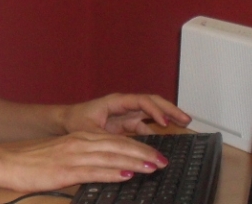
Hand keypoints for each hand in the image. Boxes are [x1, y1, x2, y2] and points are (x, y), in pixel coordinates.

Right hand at [0, 131, 169, 191]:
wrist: (5, 162)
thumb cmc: (31, 163)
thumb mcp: (62, 157)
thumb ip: (85, 161)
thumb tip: (108, 171)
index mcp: (79, 138)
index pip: (116, 141)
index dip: (139, 147)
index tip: (156, 155)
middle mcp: (79, 143)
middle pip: (118, 146)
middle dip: (144, 153)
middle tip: (164, 160)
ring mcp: (73, 156)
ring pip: (111, 156)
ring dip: (134, 161)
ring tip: (153, 167)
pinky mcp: (65, 170)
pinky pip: (94, 171)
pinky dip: (112, 172)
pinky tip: (126, 175)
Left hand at [61, 93, 191, 135]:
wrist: (65, 122)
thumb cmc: (76, 121)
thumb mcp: (91, 132)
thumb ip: (109, 140)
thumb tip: (128, 150)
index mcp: (116, 102)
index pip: (141, 102)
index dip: (155, 111)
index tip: (165, 122)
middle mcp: (124, 105)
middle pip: (152, 103)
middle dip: (169, 109)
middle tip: (186, 118)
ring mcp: (126, 114)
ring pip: (151, 113)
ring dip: (167, 117)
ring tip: (184, 122)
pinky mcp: (126, 124)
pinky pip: (145, 125)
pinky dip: (156, 130)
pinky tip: (166, 137)